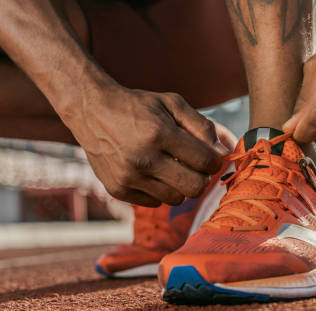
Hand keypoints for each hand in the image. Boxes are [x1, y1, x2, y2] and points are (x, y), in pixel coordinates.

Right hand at [68, 88, 231, 206]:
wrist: (91, 111)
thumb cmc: (137, 106)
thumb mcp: (171, 103)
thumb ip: (202, 126)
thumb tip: (223, 153)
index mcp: (159, 133)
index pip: (204, 162)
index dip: (214, 162)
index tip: (210, 157)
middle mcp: (143, 159)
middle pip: (193, 188)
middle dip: (200, 178)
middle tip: (194, 167)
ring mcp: (128, 177)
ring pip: (175, 199)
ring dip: (179, 185)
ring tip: (169, 167)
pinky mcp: (118, 189)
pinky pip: (154, 202)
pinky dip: (158, 190)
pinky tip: (149, 172)